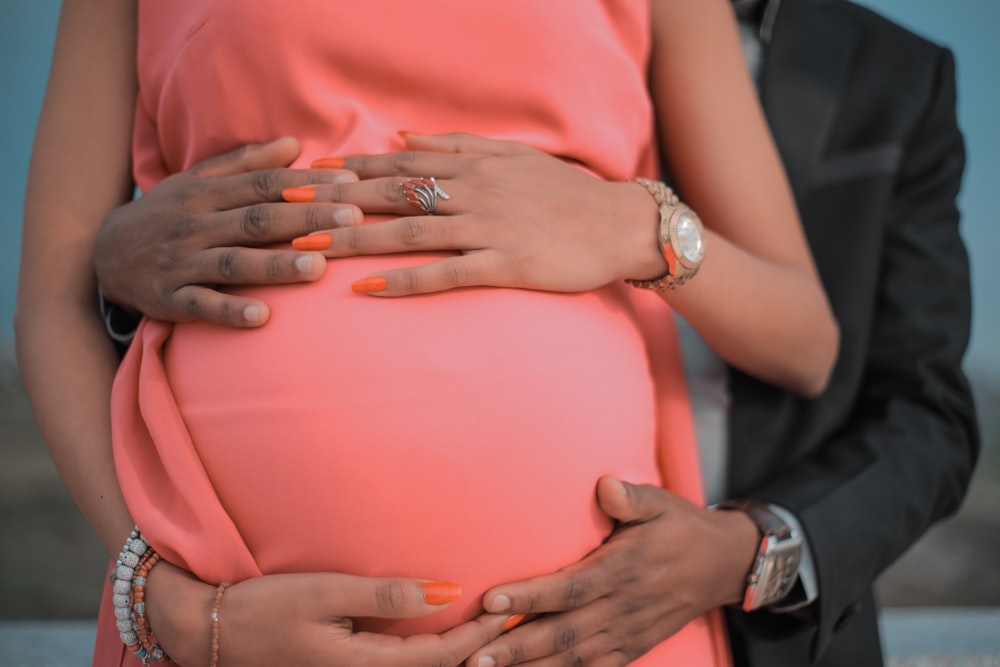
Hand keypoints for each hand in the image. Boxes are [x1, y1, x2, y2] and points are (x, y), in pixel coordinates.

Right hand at [94, 137, 360, 326]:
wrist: (103, 255)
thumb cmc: (167, 214)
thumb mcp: (198, 181)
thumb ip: (245, 164)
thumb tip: (294, 144)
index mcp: (206, 193)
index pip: (265, 185)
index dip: (307, 184)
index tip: (350, 184)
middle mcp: (194, 224)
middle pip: (257, 220)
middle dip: (306, 219)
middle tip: (352, 220)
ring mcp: (181, 262)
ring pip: (234, 262)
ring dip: (276, 265)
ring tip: (318, 268)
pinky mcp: (169, 299)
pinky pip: (202, 305)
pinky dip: (230, 310)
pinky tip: (262, 317)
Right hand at [145, 562, 512, 666]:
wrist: (209, 632)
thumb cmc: (264, 606)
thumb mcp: (326, 593)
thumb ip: (388, 595)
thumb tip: (450, 590)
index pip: (441, 657)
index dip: (480, 635)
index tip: (511, 610)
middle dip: (479, 654)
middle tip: (518, 627)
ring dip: (458, 657)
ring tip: (493, 635)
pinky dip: (432, 658)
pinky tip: (445, 642)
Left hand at [289, 132, 667, 295]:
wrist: (618, 225)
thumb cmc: (563, 192)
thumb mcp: (511, 154)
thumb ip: (456, 145)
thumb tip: (403, 136)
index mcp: (472, 165)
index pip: (398, 164)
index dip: (350, 169)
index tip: (307, 174)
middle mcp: (472, 192)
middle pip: (392, 195)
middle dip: (336, 201)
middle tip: (287, 208)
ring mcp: (487, 229)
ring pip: (408, 232)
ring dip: (355, 240)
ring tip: (309, 248)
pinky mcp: (504, 266)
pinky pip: (444, 274)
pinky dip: (403, 280)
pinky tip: (366, 289)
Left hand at [466, 477, 758, 665]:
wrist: (722, 565)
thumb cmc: (679, 528)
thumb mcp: (660, 503)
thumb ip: (631, 498)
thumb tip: (605, 486)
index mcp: (623, 569)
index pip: (570, 587)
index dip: (530, 596)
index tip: (491, 600)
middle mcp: (622, 607)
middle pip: (562, 632)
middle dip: (516, 646)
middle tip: (474, 656)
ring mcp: (627, 633)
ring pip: (573, 658)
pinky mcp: (631, 648)